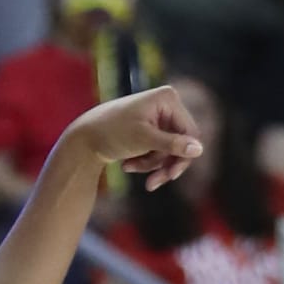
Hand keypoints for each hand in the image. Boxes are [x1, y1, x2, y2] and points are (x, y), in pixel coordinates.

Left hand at [69, 86, 203, 191]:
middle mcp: (166, 103)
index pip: (190, 132)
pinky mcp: (150, 128)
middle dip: (165, 164)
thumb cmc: (113, 133)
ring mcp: (158, 116)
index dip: (183, 156)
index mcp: (168, 98)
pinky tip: (127, 165)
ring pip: (168, 150)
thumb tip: (199, 150)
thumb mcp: (145, 140)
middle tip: (151, 185)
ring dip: (152, 165)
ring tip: (129, 168)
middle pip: (181, 143)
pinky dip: (144, 161)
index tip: (170, 176)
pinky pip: (157, 151)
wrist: (84, 136)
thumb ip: (172, 145)